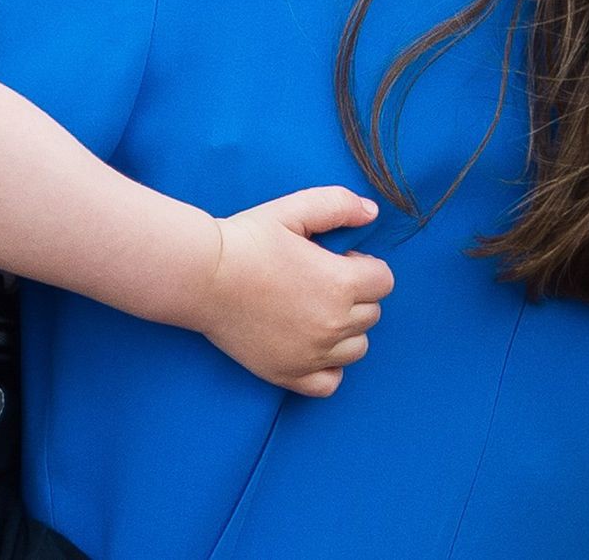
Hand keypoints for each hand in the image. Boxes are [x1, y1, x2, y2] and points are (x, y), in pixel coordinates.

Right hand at [196, 186, 393, 396]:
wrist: (204, 276)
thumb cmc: (248, 240)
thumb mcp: (294, 209)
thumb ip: (339, 205)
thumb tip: (372, 212)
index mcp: (340, 283)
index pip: (384, 280)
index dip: (365, 265)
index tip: (340, 258)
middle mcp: (332, 324)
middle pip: (372, 314)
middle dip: (357, 294)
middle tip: (322, 279)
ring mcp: (311, 354)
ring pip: (357, 348)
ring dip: (347, 328)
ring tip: (316, 308)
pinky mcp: (288, 374)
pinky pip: (330, 383)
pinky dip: (329, 367)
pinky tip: (312, 343)